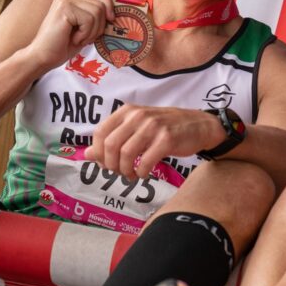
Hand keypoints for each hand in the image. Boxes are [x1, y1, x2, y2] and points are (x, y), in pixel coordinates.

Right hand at [27, 0, 114, 71]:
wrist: (43, 57)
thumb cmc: (63, 44)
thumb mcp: (85, 27)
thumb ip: (97, 15)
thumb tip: (117, 10)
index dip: (108, 4)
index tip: (110, 20)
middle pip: (101, 3)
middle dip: (99, 25)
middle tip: (85, 36)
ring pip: (97, 12)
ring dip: (91, 31)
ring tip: (77, 38)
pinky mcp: (64, 8)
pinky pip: (89, 20)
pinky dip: (85, 34)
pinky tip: (72, 38)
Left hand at [86, 106, 225, 179]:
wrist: (199, 125)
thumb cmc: (166, 128)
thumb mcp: (137, 128)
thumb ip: (113, 139)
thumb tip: (86, 155)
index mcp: (127, 111)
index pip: (100, 133)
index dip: (98, 153)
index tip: (106, 164)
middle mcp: (138, 116)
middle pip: (110, 145)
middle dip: (111, 165)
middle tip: (119, 172)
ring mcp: (152, 126)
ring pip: (126, 154)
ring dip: (125, 171)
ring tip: (131, 175)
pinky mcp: (166, 139)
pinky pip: (145, 161)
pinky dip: (141, 172)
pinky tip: (144, 174)